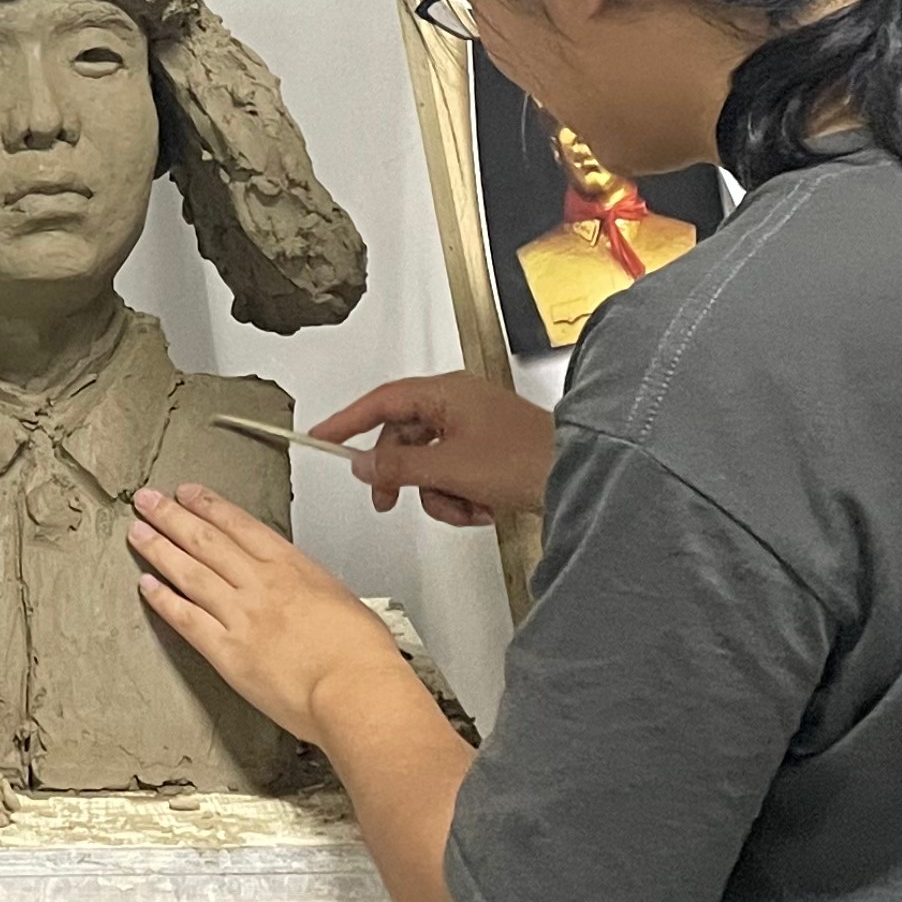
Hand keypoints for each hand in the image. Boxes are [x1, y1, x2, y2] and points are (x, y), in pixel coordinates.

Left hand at [128, 483, 412, 746]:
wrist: (355, 690)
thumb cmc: (363, 655)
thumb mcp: (345, 602)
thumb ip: (316, 592)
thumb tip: (310, 596)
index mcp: (293, 567)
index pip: (240, 525)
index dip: (209, 505)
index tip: (189, 493)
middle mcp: (261, 584)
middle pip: (206, 540)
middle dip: (172, 516)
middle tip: (148, 501)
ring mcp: (240, 615)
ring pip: (190, 572)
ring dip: (159, 549)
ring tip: (138, 534)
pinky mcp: (227, 652)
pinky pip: (186, 619)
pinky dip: (164, 600)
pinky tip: (147, 586)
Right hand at [307, 369, 554, 528]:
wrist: (579, 475)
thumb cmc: (527, 458)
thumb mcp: (449, 466)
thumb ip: (398, 466)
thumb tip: (364, 464)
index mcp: (447, 392)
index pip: (381, 401)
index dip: (348, 421)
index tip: (322, 437)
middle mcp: (459, 404)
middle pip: (404, 438)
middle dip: (402, 475)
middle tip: (391, 499)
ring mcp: (475, 428)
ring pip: (428, 463)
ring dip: (438, 493)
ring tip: (463, 505)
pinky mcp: (489, 453)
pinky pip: (452, 476)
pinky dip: (460, 497)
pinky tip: (482, 509)